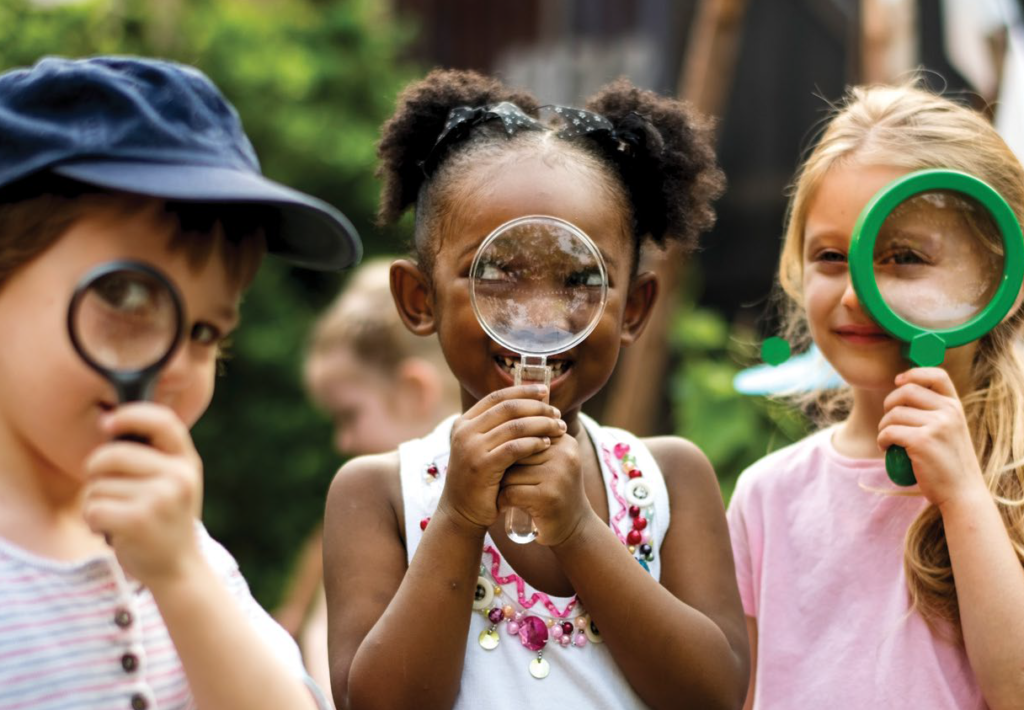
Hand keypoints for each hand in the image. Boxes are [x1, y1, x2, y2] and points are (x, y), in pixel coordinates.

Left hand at [83, 402, 203, 588]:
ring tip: (120, 516)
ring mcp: (159, 498)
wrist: (179, 568)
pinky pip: (93, 507)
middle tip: (109, 489)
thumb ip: (154, 455)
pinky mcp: (137, 521)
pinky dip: (93, 521)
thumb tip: (109, 421)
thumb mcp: (174, 482)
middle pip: (113, 455)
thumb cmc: (166, 520)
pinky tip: (113, 530)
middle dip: (97, 470)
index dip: (132, 415)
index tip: (108, 422)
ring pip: (98, 485)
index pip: (163, 422)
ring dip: (97, 502)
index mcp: (187, 462)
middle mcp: (178, 477)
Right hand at [438, 385, 563, 537]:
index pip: (497, 397)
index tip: (545, 391)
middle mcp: (464, 432)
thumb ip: (498, 428)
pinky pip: (514, 448)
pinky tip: (547, 444)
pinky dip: (534, 443)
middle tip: (557, 413)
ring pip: (514, 426)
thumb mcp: (483, 447)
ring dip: (541, 424)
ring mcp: (471, 448)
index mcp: (464, 422)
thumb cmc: (481, 478)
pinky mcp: (482, 466)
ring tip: (559, 428)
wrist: (461, 512)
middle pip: (508, 408)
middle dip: (537, 408)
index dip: (523, 391)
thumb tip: (533, 403)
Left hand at [497, 430, 590, 546]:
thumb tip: (498, 414)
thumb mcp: (550, 460)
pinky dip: (503, 501)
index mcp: (564, 441)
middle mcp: (564, 455)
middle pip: (514, 451)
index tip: (508, 464)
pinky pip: (511, 492)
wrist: (573, 527)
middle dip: (503, 466)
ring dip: (501, 484)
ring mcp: (558, 475)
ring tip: (508, 493)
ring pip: (509, 472)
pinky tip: (507, 505)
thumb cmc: (552, 490)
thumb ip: (534, 439)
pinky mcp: (548, 497)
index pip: (523, 432)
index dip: (508, 449)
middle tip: (502, 479)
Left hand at [877, 367, 986, 506]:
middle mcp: (949, 412)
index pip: (936, 375)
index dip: (913, 374)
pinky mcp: (922, 441)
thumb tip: (902, 390)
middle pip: (906, 391)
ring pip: (893, 414)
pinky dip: (882, 440)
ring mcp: (937, 425)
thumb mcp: (950, 430)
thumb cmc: (949, 463)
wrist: (962, 492)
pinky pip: (889, 431)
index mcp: (955, 406)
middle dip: (889, 404)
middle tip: (888, 422)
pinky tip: (886, 448)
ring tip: (888, 440)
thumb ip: (935, 412)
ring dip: (883, 426)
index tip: (898, 382)